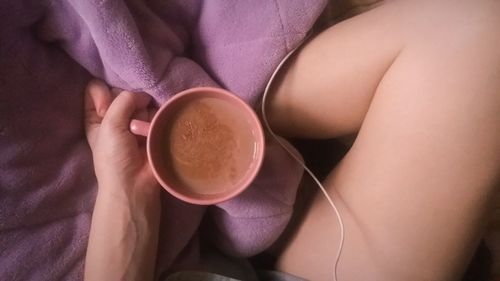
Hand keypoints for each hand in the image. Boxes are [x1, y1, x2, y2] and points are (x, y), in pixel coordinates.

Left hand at [84, 79, 156, 193]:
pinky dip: (156, 118)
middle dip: (127, 103)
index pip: (98, 88)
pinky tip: (154, 129)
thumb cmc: (114, 157)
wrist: (136, 185)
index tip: (106, 109)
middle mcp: (115, 118)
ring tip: (143, 130)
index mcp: (96, 117)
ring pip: (141, 102)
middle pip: (123, 92)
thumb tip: (144, 95)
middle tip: (129, 123)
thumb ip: (122, 100)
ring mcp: (135, 123)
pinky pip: (156, 113)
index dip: (103, 93)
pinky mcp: (153, 129)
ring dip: (143, 113)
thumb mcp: (109, 124)